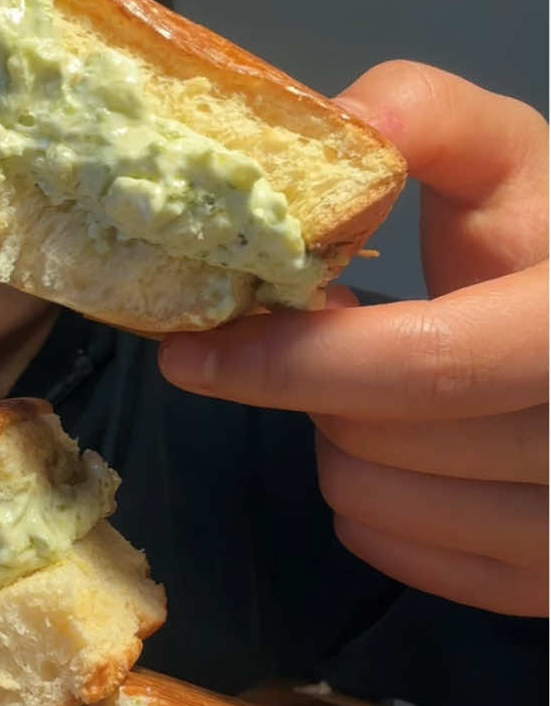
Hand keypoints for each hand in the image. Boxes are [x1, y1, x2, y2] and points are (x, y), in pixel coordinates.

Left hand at [160, 61, 548, 615]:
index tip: (191, 349)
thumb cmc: (547, 248)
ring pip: (367, 499)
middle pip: (376, 440)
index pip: (427, 366)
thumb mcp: (510, 163)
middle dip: (320, 382)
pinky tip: (406, 441)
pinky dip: (366, 495)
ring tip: (384, 384)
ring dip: (339, 436)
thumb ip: (433, 121)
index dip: (295, 360)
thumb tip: (341, 119)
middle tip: (338, 330)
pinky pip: (386, 548)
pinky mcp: (536, 585)